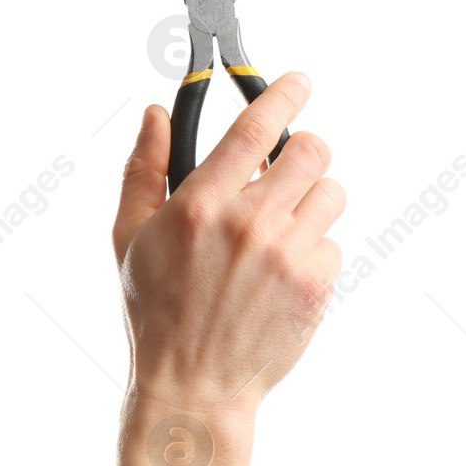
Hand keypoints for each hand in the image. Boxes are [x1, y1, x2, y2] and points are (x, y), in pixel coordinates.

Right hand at [113, 72, 343, 428]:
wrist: (193, 384)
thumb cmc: (156, 310)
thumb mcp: (129, 237)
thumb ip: (145, 169)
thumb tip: (160, 114)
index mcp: (200, 204)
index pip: (254, 129)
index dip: (283, 95)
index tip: (300, 80)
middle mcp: (248, 223)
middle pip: (313, 152)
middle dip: (304, 153)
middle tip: (287, 170)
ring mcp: (287, 254)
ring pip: (332, 194)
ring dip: (312, 203)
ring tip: (281, 230)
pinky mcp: (316, 284)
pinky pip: (335, 243)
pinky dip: (315, 251)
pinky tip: (284, 274)